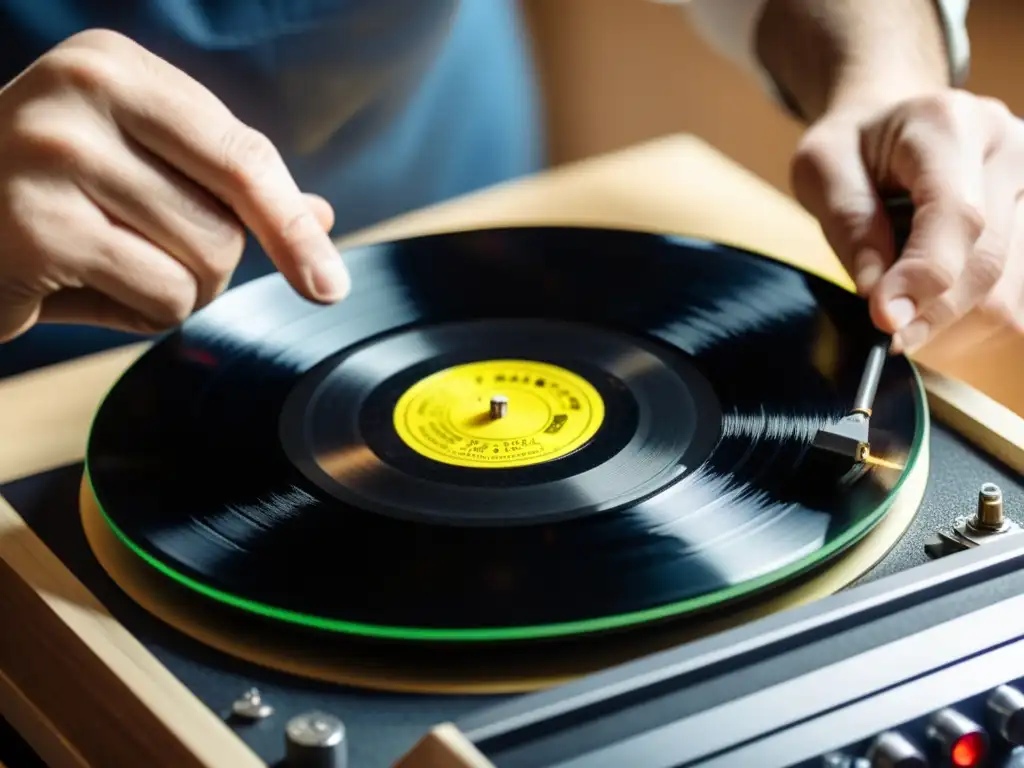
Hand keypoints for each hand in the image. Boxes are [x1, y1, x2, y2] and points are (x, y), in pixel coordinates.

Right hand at [0, 29, 348, 341]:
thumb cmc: (44, 194)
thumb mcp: (138, 169)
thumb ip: (224, 187)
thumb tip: (320, 216)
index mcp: (117, 66)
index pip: (244, 155)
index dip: (292, 225)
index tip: (329, 282)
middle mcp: (83, 92)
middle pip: (228, 222)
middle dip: (210, 264)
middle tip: (143, 251)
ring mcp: (51, 155)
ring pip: (202, 266)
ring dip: (176, 291)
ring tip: (106, 263)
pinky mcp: (36, 227)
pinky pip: (158, 300)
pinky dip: (138, 314)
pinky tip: (79, 287)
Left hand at [791, 89, 1023, 357]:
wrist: (891, 124)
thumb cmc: (852, 147)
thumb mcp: (821, 169)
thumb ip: (849, 225)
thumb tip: (879, 295)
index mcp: (949, 125)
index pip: (956, 214)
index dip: (925, 275)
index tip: (886, 320)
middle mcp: (1007, 149)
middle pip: (987, 260)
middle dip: (933, 312)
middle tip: (889, 335)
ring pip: (1008, 290)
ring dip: (951, 323)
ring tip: (905, 315)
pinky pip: (1015, 295)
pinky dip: (969, 319)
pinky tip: (932, 310)